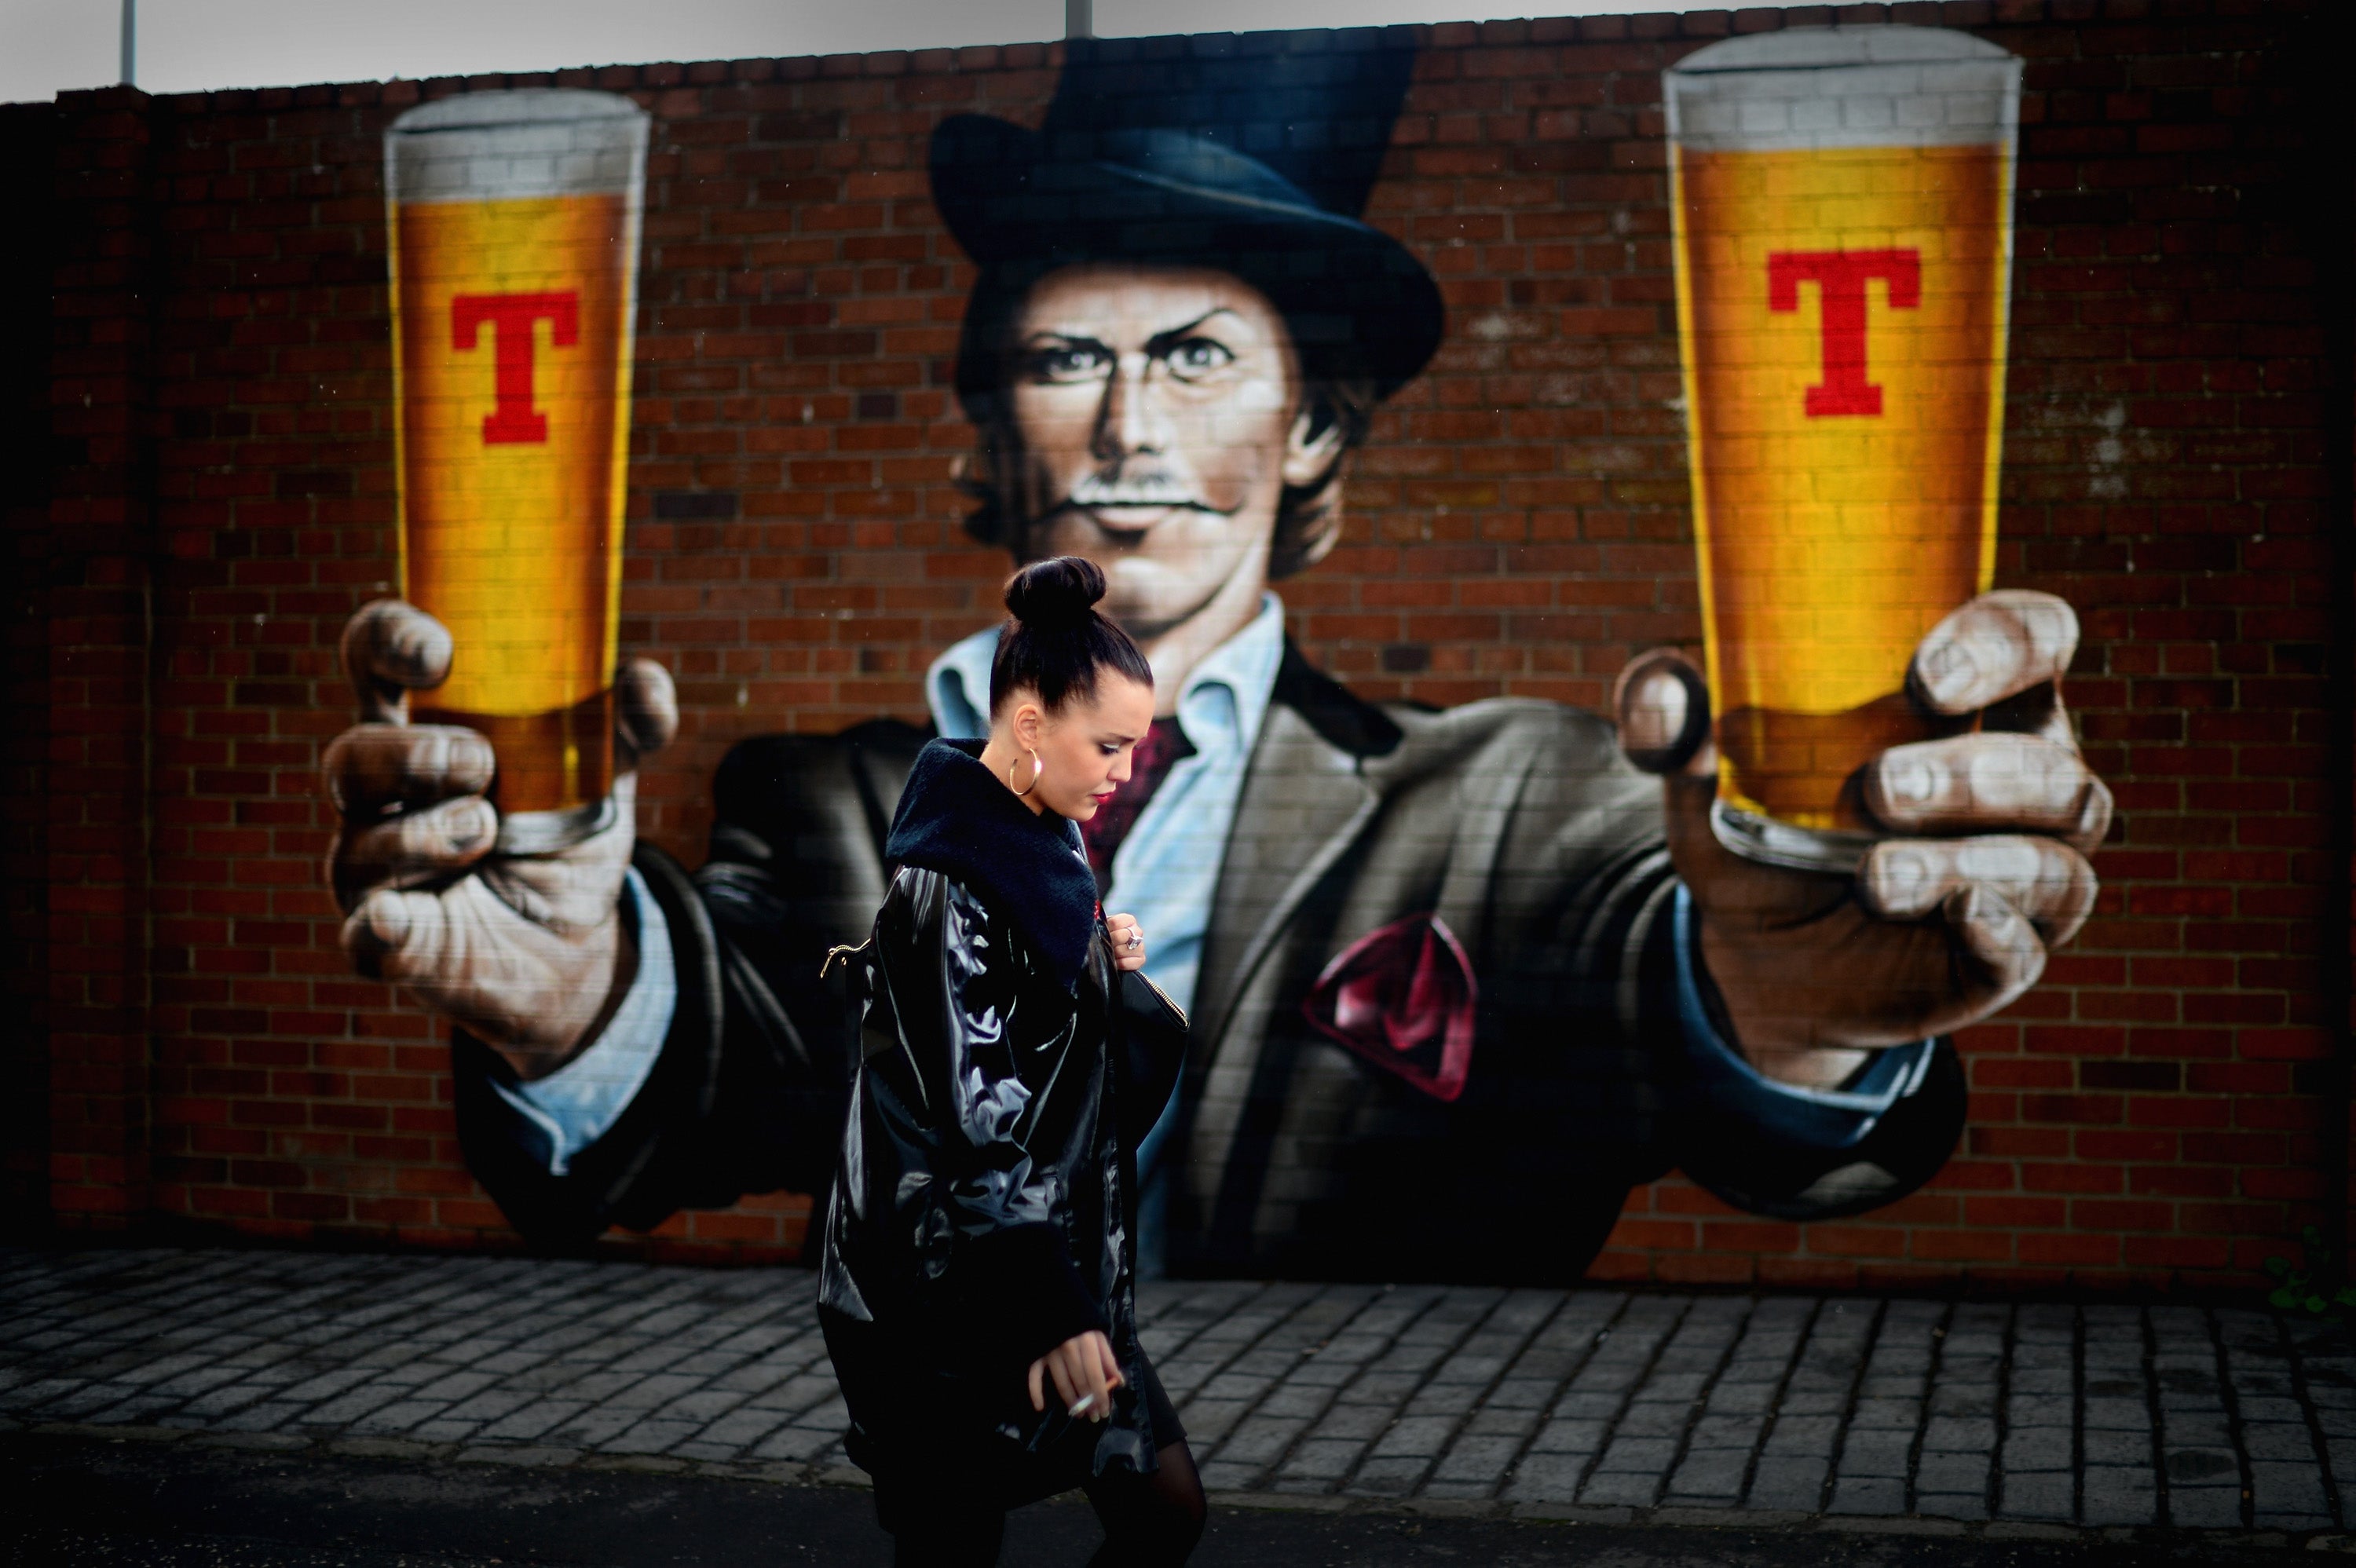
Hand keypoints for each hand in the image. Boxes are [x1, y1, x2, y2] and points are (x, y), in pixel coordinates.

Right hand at [322, 599, 677, 1080]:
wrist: (577, 940)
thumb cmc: (561, 833)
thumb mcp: (604, 772)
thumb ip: (629, 723)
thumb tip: (641, 681)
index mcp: (423, 731)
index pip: (373, 664)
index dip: (389, 640)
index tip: (441, 654)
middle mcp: (386, 798)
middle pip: (350, 758)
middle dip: (411, 753)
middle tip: (480, 762)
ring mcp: (379, 872)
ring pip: (358, 846)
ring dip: (423, 835)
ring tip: (487, 830)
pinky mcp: (395, 942)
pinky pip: (364, 938)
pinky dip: (378, 929)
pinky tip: (394, 920)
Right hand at [1027, 1329, 1123, 1421]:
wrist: (1058, 1303)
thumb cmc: (1082, 1322)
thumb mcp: (1099, 1335)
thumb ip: (1108, 1359)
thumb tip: (1119, 1382)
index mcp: (1087, 1342)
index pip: (1095, 1375)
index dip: (1100, 1395)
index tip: (1104, 1411)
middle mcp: (1069, 1348)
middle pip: (1080, 1381)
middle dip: (1088, 1402)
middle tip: (1093, 1417)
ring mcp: (1051, 1352)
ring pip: (1061, 1383)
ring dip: (1071, 1401)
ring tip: (1078, 1414)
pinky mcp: (1037, 1354)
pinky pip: (1034, 1376)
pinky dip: (1035, 1392)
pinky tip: (1039, 1406)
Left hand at [1106, 913, 1147, 972]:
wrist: (1109, 952)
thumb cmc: (1107, 937)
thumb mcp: (1105, 927)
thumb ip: (1103, 924)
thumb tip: (1099, 926)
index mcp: (1129, 920)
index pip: (1116, 922)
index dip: (1106, 929)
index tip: (1102, 933)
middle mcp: (1138, 932)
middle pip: (1120, 936)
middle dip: (1109, 942)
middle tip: (1104, 945)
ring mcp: (1141, 946)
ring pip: (1122, 950)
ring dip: (1112, 954)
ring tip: (1109, 953)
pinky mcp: (1141, 960)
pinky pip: (1126, 962)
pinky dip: (1117, 964)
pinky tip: (1114, 962)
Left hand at [1616, 590, 2107, 1088]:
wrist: (1752, 940)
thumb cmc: (1758, 811)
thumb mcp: (1698, 762)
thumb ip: (1668, 708)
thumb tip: (1663, 694)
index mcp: (1973, 696)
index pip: (2035, 637)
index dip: (2005, 644)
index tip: (1924, 676)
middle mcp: (2025, 774)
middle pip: (2051, 762)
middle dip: (1973, 775)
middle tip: (1874, 789)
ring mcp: (2026, 865)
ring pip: (2053, 858)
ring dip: (1968, 862)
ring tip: (1872, 876)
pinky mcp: (2005, 949)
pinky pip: (2031, 945)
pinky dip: (1999, 933)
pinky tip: (1955, 918)